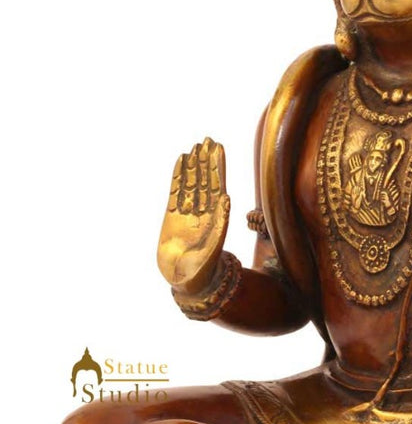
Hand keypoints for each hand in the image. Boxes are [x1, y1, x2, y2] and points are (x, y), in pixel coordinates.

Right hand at [157, 137, 229, 294]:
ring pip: (191, 183)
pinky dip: (178, 176)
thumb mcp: (214, 246)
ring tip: (196, 147)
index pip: (216, 185)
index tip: (218, 148)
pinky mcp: (173, 216)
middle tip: (208, 140)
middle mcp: (203, 211)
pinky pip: (176, 192)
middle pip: (205, 180)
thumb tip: (227, 197)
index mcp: (215, 216)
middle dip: (207, 161)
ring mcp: (187, 212)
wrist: (185, 283)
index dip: (217, 167)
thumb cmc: (203, 270)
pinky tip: (181, 161)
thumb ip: (220, 222)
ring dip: (194, 165)